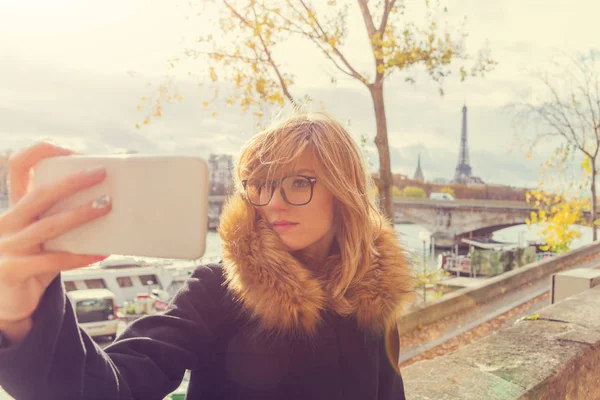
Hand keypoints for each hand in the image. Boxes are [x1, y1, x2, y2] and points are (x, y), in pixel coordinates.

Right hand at [0, 142, 110, 325]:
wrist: (4, 303)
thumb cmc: (31, 263)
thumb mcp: (40, 236)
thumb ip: (59, 219)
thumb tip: (106, 203)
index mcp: (13, 207)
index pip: (19, 167)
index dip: (41, 153)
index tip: (70, 151)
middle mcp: (6, 222)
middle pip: (40, 194)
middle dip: (72, 181)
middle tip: (101, 173)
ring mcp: (6, 246)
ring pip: (49, 225)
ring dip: (80, 214)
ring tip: (106, 205)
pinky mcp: (12, 270)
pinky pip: (52, 261)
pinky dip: (80, 256)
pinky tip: (101, 252)